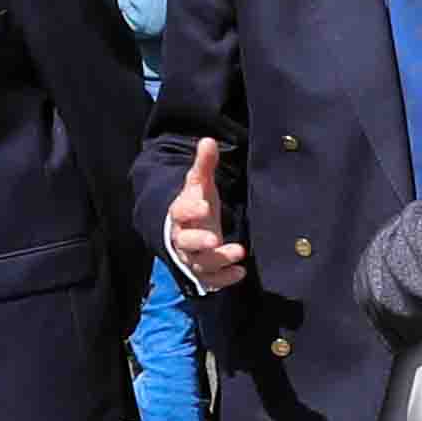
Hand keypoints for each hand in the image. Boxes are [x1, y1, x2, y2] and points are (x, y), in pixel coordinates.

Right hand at [163, 135, 249, 291]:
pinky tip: (240, 272)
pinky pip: (209, 280)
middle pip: (185, 242)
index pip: (180, 211)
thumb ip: (204, 165)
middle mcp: (182, 238)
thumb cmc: (195, 204)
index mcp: (180, 214)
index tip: (204, 205)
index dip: (190, 209)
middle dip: (199, 242)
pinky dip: (223, 279)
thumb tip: (208, 140)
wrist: (184, 230)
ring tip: (240, 252)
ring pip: (199, 263)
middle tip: (213, 240)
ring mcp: (192, 257)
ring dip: (218, 261)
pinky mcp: (203, 271)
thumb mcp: (199, 184)